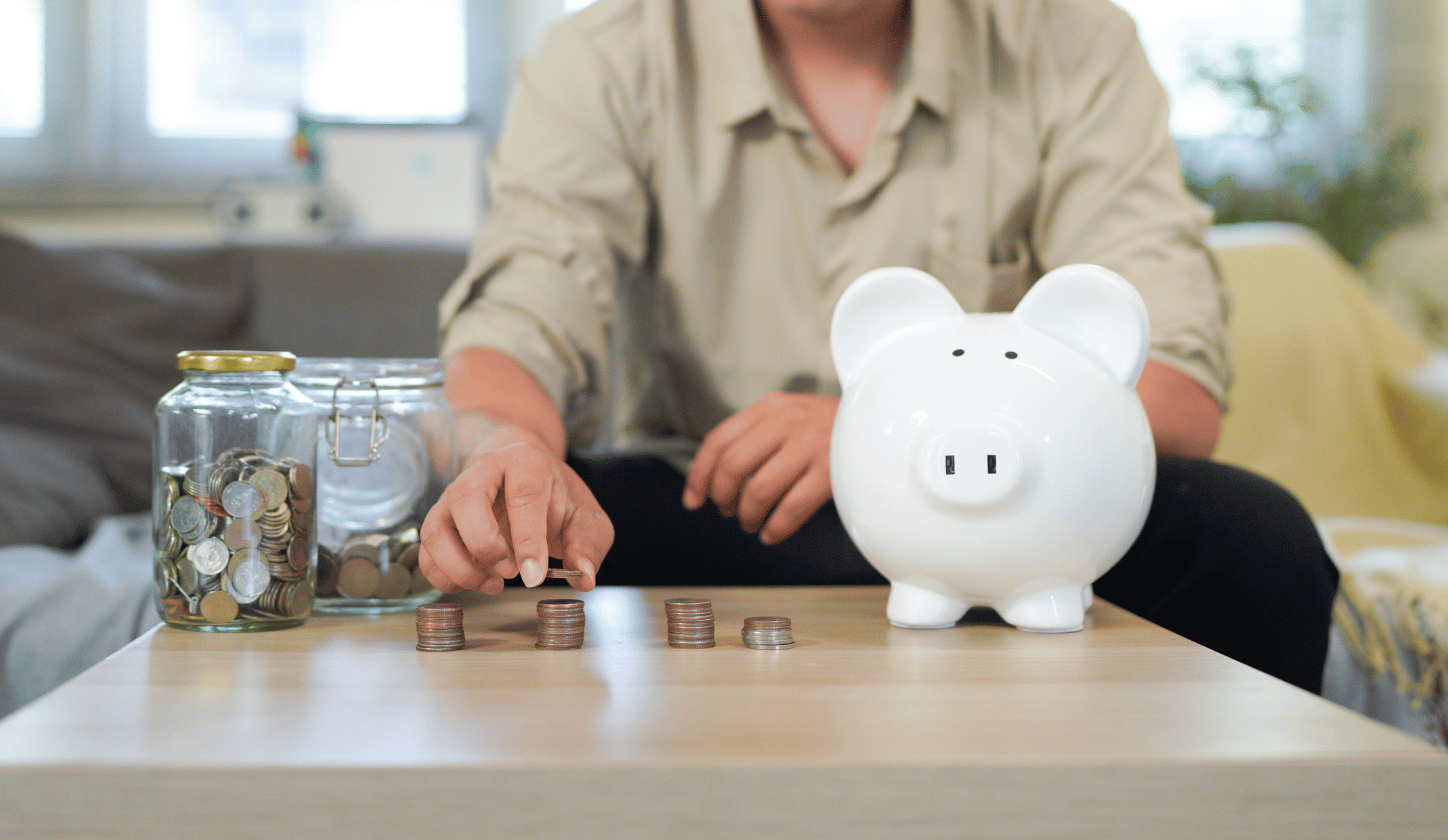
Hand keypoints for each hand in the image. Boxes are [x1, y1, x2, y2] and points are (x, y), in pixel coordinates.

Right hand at [419, 422, 612, 594]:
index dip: (528, 539)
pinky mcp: (438, 521)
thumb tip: (583, 578)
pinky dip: (443, 577)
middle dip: (485, 546)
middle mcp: (482, 473)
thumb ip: (588, 544)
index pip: (523, 496)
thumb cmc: (554, 496)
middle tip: (509, 573)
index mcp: (525, 463)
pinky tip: (474, 583)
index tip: (534, 576)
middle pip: (466, 500)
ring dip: (460, 567)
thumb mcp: (585, 516)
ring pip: (435, 529)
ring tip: (492, 584)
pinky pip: (425, 552)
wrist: (521, 475)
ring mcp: (453, 496)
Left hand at [682, 391, 836, 544]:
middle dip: (722, 497)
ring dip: (747, 516)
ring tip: (750, 523)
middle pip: (733, 466)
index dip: (699, 474)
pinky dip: (775, 528)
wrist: (886, 418)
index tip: (693, 499)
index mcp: (771, 407)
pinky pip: (791, 509)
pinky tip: (771, 533)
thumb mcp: (791, 414)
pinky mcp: (831, 472)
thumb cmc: (832, 426)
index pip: (719, 441)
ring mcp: (810, 446)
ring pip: (759, 491)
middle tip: (727, 511)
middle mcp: (787, 422)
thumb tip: (714, 474)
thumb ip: (757, 435)